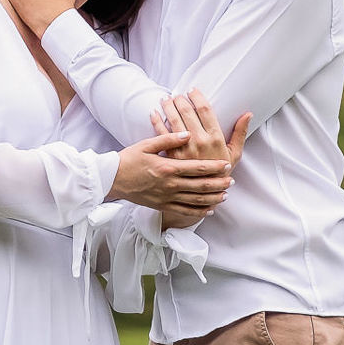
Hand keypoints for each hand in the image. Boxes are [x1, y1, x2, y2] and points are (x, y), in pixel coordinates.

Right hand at [109, 130, 230, 212]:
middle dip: (219, 183)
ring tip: (224, 194)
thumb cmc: (128, 160)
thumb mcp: (146, 145)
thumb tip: (187, 133)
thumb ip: (168, 139)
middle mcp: (170, 184)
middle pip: (201, 185)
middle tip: (231, 180)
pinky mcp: (162, 205)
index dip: (214, 167)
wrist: (112, 179)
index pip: (198, 168)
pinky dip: (199, 212)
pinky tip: (209, 210)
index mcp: (168, 168)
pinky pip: (184, 211)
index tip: (226, 165)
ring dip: (213, 198)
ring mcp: (166, 197)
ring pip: (196, 200)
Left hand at [148, 89, 250, 170]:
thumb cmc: (221, 173)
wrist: (204, 195)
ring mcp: (184, 148)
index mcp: (215, 139)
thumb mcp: (235, 154)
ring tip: (166, 99)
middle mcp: (199, 141)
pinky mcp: (171, 155)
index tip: (192, 90)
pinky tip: (154, 112)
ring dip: (168, 106)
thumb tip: (248, 114)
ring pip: (173, 119)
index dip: (197, 97)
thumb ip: (240, 133)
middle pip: (187, 111)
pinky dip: (156, 120)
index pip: (205, 110)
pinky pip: (160, 133)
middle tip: (177, 95)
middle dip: (180, 99)